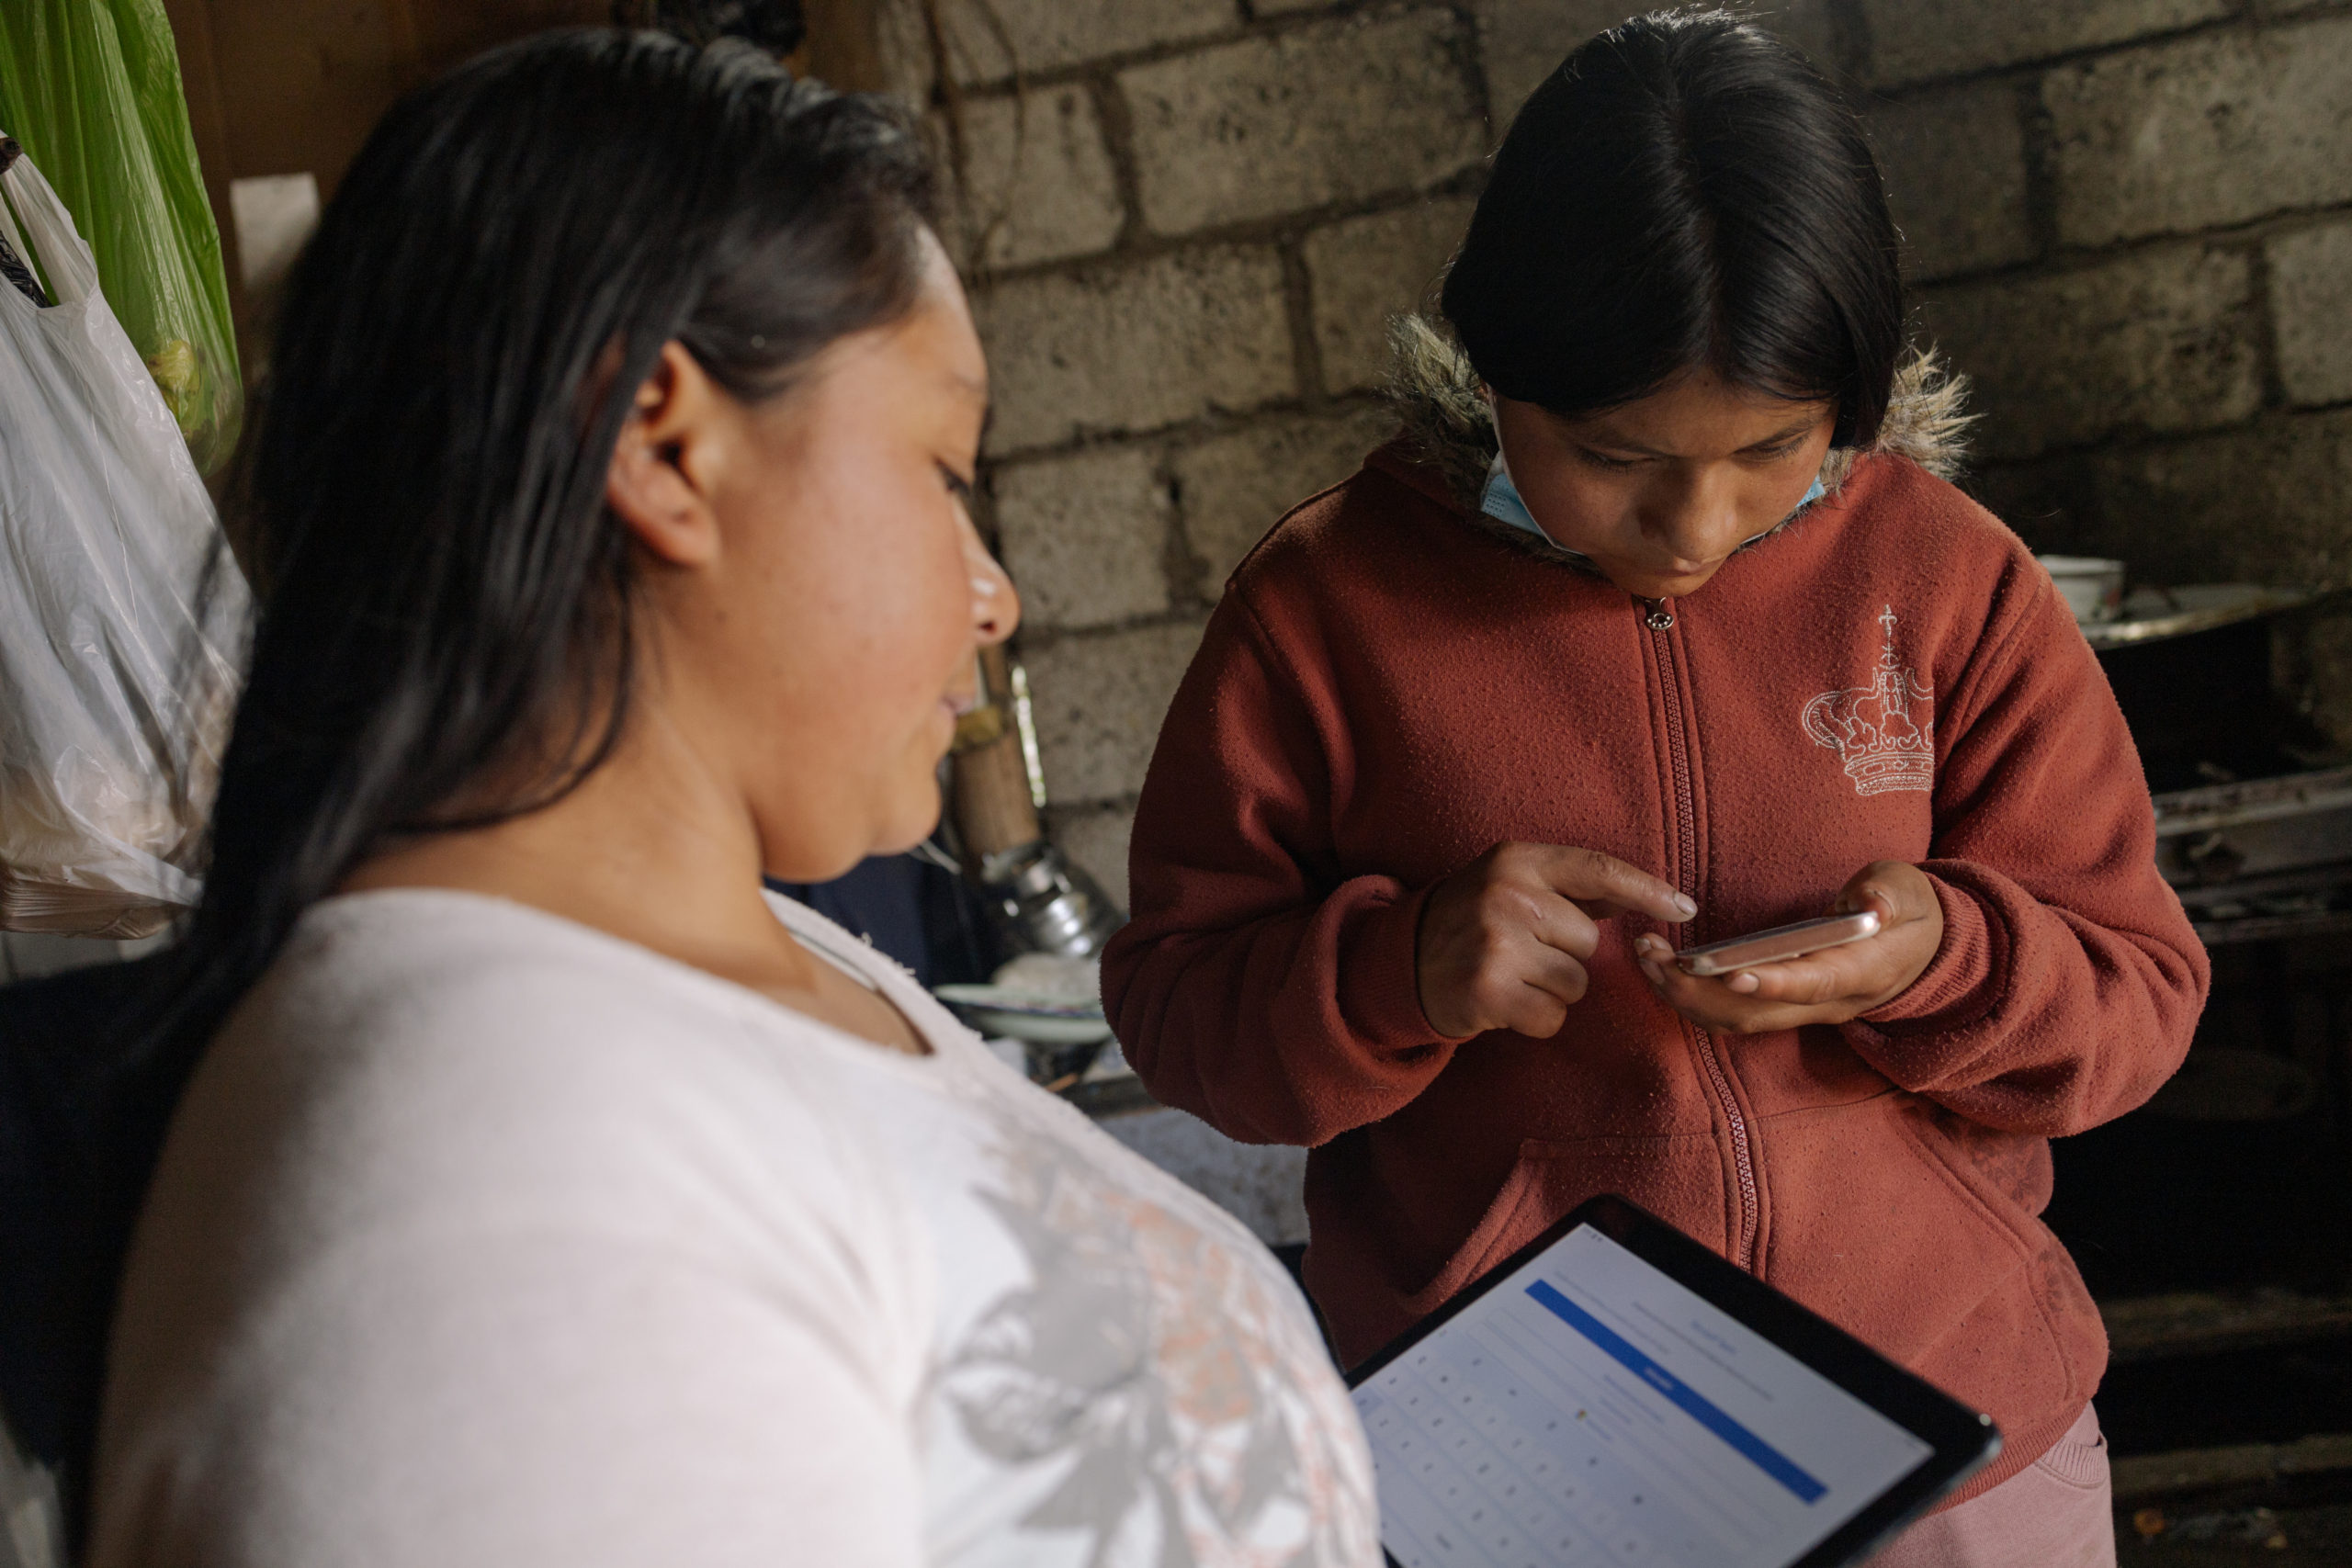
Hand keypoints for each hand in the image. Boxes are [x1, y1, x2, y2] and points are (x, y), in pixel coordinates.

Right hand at [1416, 842, 1695, 1038]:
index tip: (1685, 908)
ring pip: (1575, 983)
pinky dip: (1535, 1019)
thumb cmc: (1471, 921)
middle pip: (1588, 941)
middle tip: (1521, 951)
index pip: (1597, 870)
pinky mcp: (1489, 991)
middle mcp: (1507, 896)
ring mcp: (1497, 944)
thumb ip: (1574, 887)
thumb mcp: (1512, 883)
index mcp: (1516, 860)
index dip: (1646, 890)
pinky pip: (1552, 1017)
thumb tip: (1652, 897)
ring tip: (1511, 976)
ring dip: (1552, 991)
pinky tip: (1504, 1002)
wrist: (1402, 962)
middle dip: (1565, 955)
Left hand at [1630, 861, 1942, 1034]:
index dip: (1772, 983)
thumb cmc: (1908, 910)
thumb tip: (1870, 904)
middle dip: (1701, 990)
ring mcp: (1802, 1010)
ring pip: (1737, 1019)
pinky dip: (1692, 997)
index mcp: (1861, 972)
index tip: (1731, 974)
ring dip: (1686, 996)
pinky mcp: (1782, 1006)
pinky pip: (1731, 1014)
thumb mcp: (1908, 891)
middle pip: (1757, 1012)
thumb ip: (1889, 895)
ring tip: (1646, 959)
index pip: (1812, 985)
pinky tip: (1661, 970)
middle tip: (1656, 957)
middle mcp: (1826, 1002)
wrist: (1919, 949)